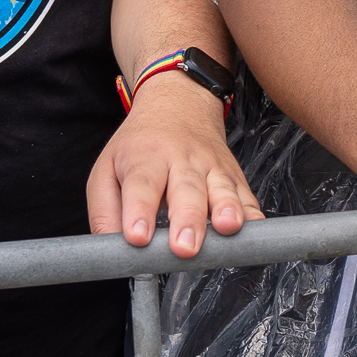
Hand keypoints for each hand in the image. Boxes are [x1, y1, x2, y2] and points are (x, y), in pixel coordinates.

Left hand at [86, 79, 257, 258]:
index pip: (142, 185)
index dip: (139, 212)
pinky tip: (252, 229)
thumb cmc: (140, 145)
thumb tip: (110, 249)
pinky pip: (247, 196)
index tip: (137, 237)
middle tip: (184, 247)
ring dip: (227, 210)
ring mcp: (212, 168)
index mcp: (145, 158)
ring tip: (227, 228)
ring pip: (222, 190)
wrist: (179, 106)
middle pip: (186, 191)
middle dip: (187, 220)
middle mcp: (182, 161)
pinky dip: (252, 214)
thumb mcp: (106, 169)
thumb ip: (103, 211)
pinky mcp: (234, 176)